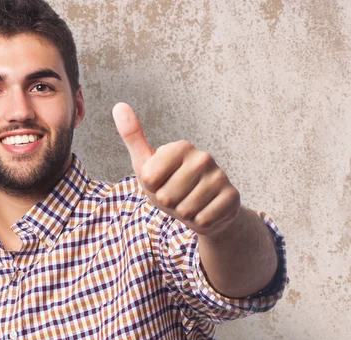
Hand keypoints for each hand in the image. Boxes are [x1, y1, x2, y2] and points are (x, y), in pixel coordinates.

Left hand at [112, 102, 240, 238]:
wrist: (203, 209)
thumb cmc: (170, 185)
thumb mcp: (147, 165)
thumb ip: (133, 137)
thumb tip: (118, 105)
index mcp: (181, 147)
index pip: (149, 178)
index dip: (151, 188)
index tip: (161, 182)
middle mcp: (203, 158)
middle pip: (166, 197)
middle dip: (168, 204)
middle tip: (177, 197)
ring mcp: (219, 177)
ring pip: (185, 210)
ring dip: (184, 214)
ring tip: (190, 204)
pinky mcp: (231, 197)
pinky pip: (202, 220)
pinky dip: (199, 222)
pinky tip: (204, 212)